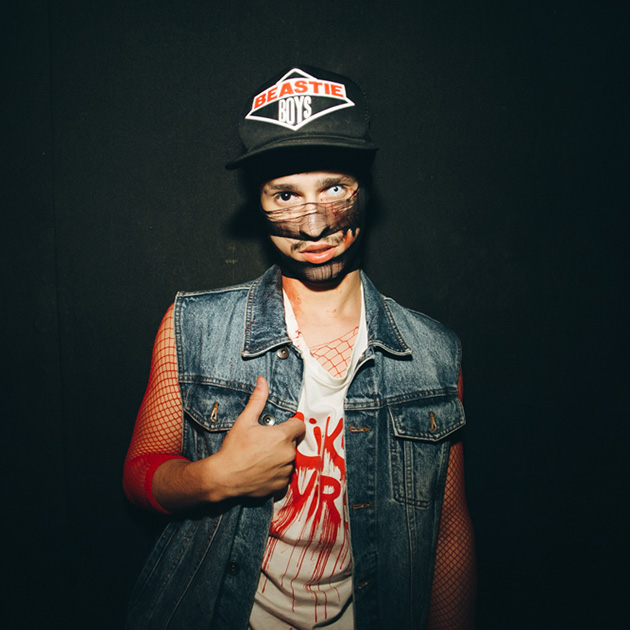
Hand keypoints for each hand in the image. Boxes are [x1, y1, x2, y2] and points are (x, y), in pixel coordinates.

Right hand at [204, 376, 305, 500]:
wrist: (224, 477)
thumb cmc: (234, 448)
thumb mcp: (245, 421)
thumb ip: (257, 400)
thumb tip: (262, 381)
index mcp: (283, 436)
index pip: (300, 426)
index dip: (290, 425)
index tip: (279, 428)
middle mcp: (288, 454)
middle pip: (293, 443)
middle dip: (283, 441)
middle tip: (264, 443)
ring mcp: (285, 471)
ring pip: (289, 460)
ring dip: (280, 457)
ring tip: (262, 457)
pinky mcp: (281, 485)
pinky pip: (284, 476)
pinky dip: (277, 473)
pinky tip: (262, 470)